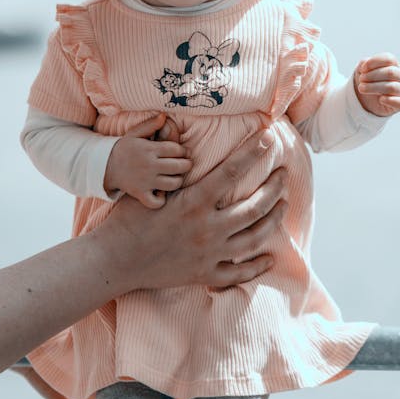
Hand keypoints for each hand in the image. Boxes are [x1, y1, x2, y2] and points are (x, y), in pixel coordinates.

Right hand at [100, 127, 287, 289]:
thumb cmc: (128, 220)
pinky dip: (258, 265)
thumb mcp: (149, 186)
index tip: (269, 138)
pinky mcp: (205, 274)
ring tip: (283, 205)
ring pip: (255, 237)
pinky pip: (240, 272)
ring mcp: (209, 254)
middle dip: (275, 188)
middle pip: (255, 206)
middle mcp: (207, 228)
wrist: (115, 260)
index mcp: (194, 202)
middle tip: (284, 175)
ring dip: (274, 219)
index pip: (232, 172)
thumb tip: (170, 124)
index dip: (253, 152)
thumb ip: (166, 159)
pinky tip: (270, 257)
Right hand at [104, 113, 191, 208]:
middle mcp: (149, 165)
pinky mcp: (140, 193)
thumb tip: (164, 116)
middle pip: (179, 167)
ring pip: (173, 184)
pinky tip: (160, 193)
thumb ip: (150, 125)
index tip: (183, 152)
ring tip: (175, 176)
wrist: (105, 165)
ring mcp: (145, 181)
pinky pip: (156, 202)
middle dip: (186, 164)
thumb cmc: (123, 148)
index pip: (176, 149)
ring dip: (177, 180)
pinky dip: (161, 200)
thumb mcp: (134, 133)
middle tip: (185, 164)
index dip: (183, 150)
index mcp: (149, 149)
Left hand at [354, 53, 399, 116]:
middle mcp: (399, 76)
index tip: (362, 69)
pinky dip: (389, 100)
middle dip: (372, 75)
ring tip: (361, 88)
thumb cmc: (367, 81)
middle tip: (361, 80)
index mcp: (393, 65)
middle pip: (391, 72)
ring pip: (392, 87)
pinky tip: (380, 99)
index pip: (389, 59)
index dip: (374, 62)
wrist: (366, 100)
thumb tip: (365, 64)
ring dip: (373, 87)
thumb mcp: (362, 70)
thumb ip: (364, 63)